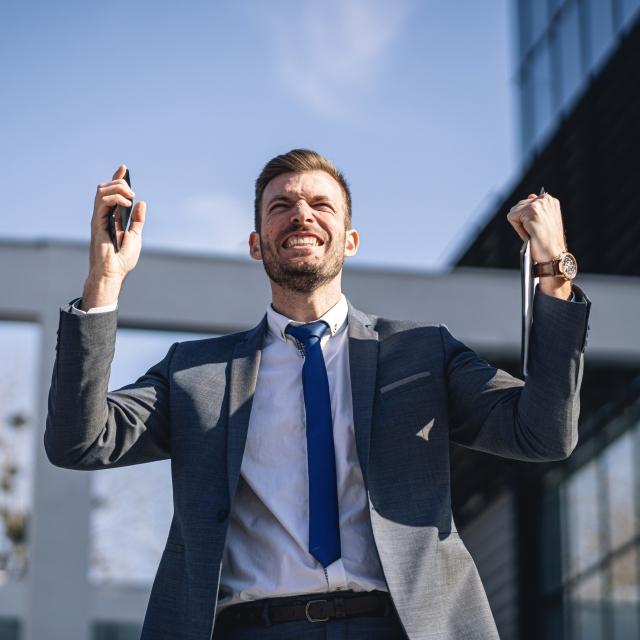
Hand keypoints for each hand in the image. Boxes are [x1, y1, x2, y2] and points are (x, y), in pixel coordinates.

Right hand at [81, 164, 146, 309]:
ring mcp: (98, 219)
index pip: (112, 194)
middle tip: (132, 192)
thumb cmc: (122, 259)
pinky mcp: (96, 223)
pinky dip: (115, 198)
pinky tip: (127, 203)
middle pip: (105, 188)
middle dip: (119, 183)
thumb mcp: (135, 236)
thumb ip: (137, 220)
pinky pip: (101, 202)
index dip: (117, 180)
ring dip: (117, 188)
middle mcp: (103, 216)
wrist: (113, 272)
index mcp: (112, 218)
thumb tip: (141, 203)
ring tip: (130, 196)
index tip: (124, 168)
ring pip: (101, 191)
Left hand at [506, 192, 565, 262]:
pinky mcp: (531, 211)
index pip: (525, 204)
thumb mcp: (544, 221)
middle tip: (535, 232)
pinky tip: (529, 233)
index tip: (537, 227)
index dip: (526, 219)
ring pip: (514, 212)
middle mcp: (545, 199)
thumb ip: (537, 208)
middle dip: (522, 221)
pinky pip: (512, 217)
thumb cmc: (548, 241)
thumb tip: (530, 195)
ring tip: (532, 233)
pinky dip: (517, 228)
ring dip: (519, 225)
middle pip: (518, 207)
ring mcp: (538, 204)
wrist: (553, 254)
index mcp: (549, 200)